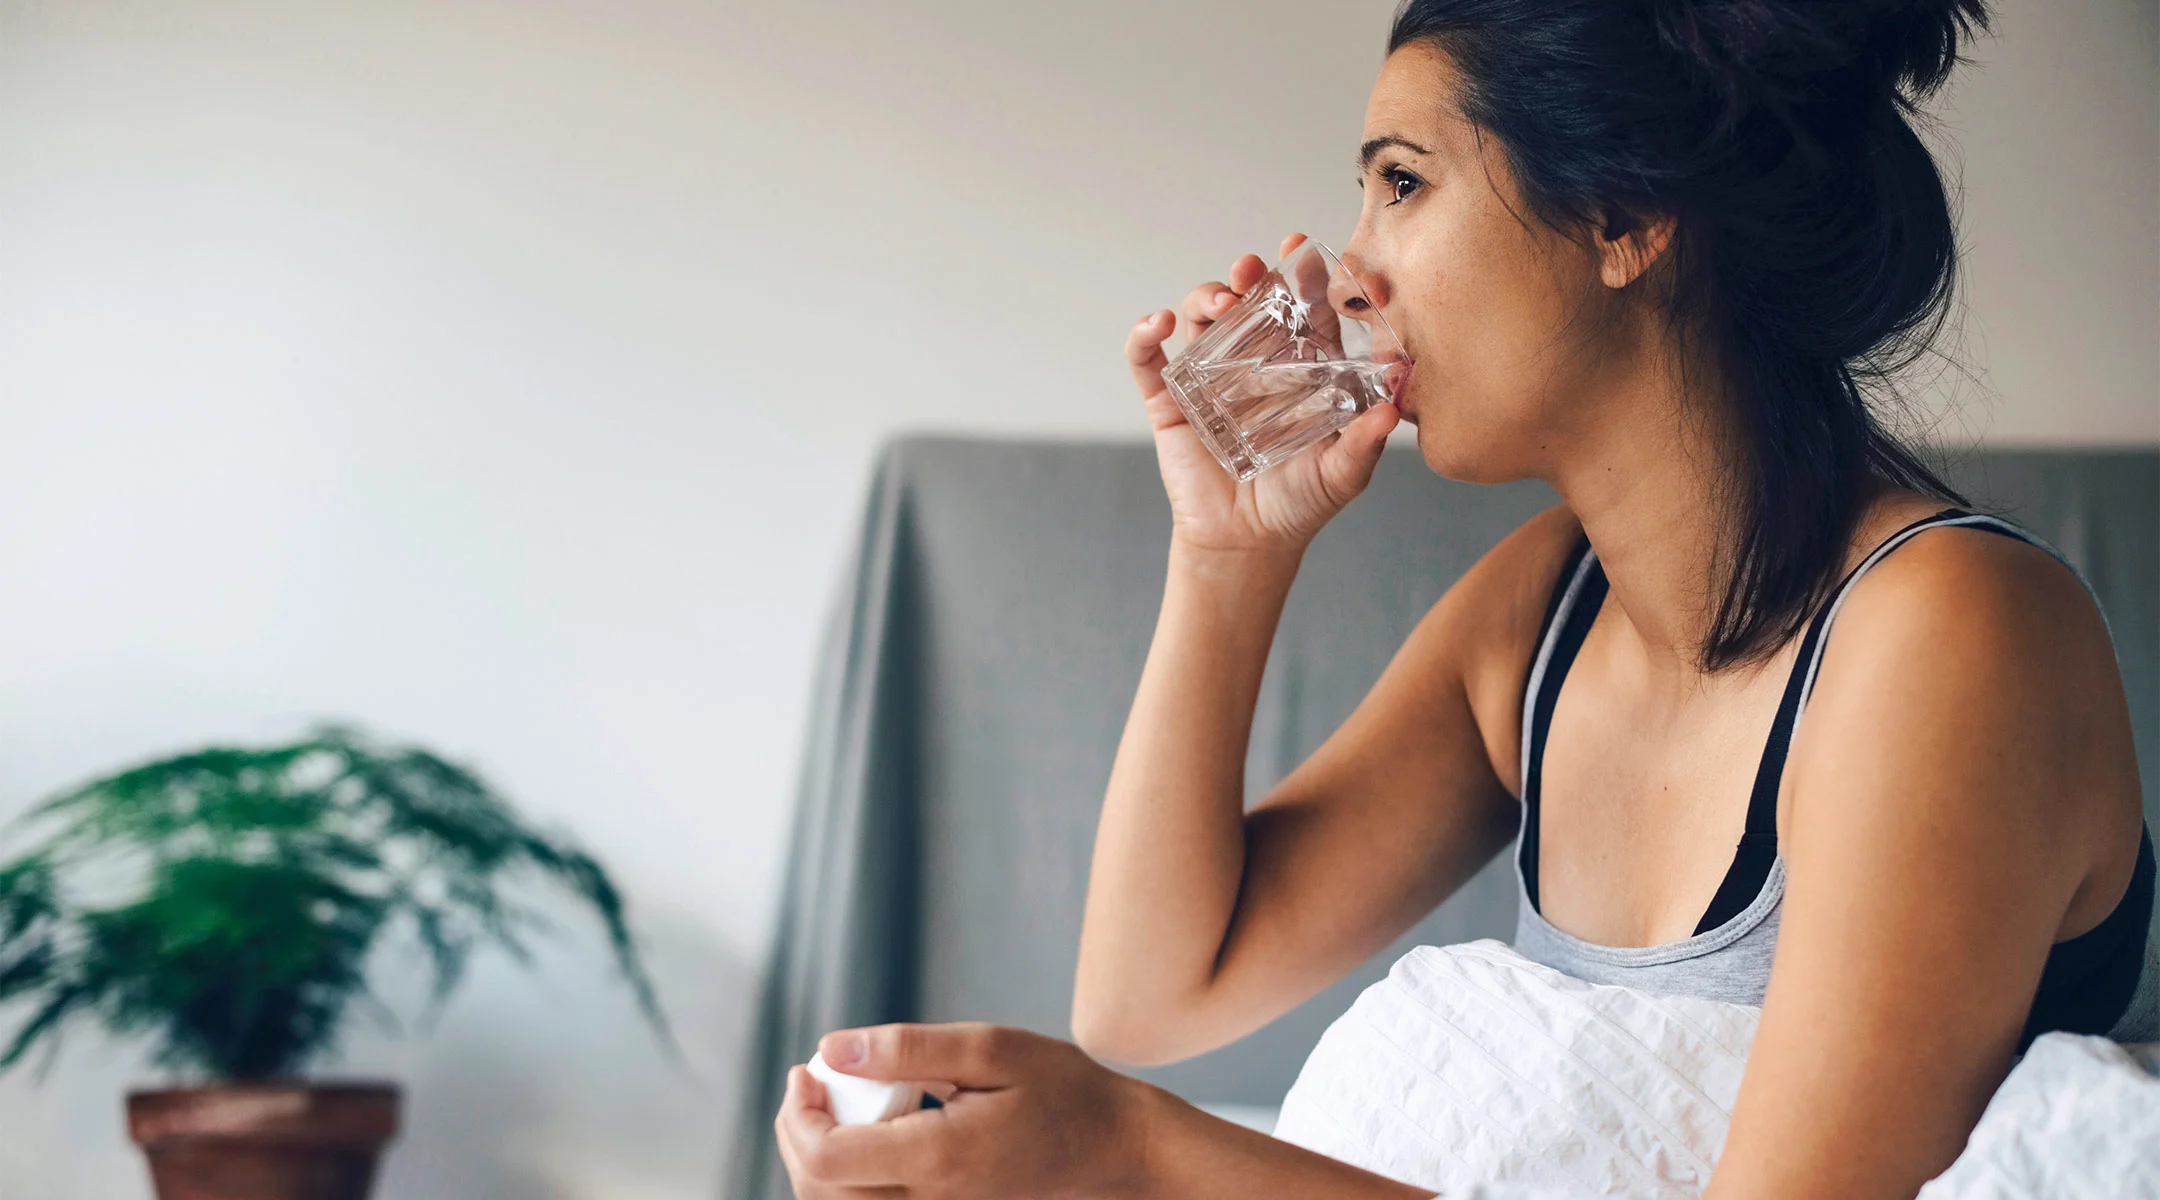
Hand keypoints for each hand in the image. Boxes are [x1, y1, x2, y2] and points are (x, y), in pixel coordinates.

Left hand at [774, 1022, 1151, 1199]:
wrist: (1109, 1148)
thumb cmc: (1059, 1090)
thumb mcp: (989, 1048)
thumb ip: (908, 1049)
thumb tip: (832, 1048)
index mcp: (940, 1160)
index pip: (828, 1159)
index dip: (798, 1114)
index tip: (807, 1069)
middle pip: (820, 1192)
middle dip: (798, 1133)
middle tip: (813, 1081)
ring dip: (816, 1156)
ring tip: (834, 1102)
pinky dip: (846, 1175)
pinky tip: (863, 1132)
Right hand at [1125, 232, 1399, 558]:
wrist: (1247, 543)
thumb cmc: (1299, 504)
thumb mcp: (1343, 474)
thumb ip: (1365, 442)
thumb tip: (1395, 409)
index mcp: (1298, 370)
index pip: (1301, 310)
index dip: (1300, 277)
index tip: (1300, 250)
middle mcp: (1252, 365)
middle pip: (1248, 303)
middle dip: (1248, 276)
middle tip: (1252, 271)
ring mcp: (1208, 380)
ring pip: (1200, 320)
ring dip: (1204, 296)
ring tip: (1219, 301)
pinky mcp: (1170, 403)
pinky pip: (1148, 361)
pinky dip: (1144, 336)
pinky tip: (1157, 324)